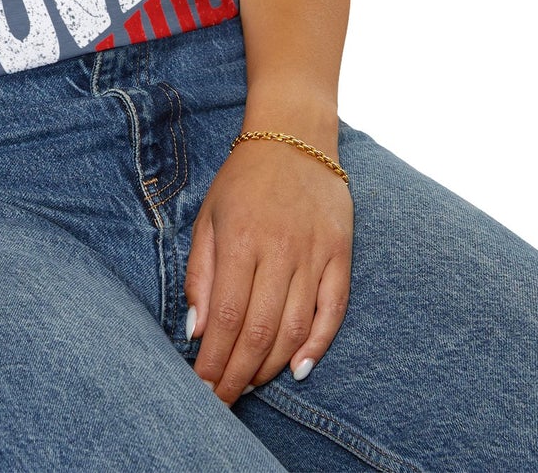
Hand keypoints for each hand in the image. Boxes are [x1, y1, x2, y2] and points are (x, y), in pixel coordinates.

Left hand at [184, 138, 352, 403]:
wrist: (294, 136)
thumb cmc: (243, 180)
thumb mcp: (208, 217)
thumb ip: (200, 273)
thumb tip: (196, 330)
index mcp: (240, 240)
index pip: (226, 316)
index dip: (215, 359)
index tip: (202, 387)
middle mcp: (279, 250)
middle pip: (260, 330)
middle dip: (239, 373)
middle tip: (224, 400)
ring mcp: (314, 253)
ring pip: (295, 327)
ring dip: (271, 365)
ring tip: (251, 385)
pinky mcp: (341, 254)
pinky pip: (333, 310)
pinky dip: (318, 344)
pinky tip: (298, 368)